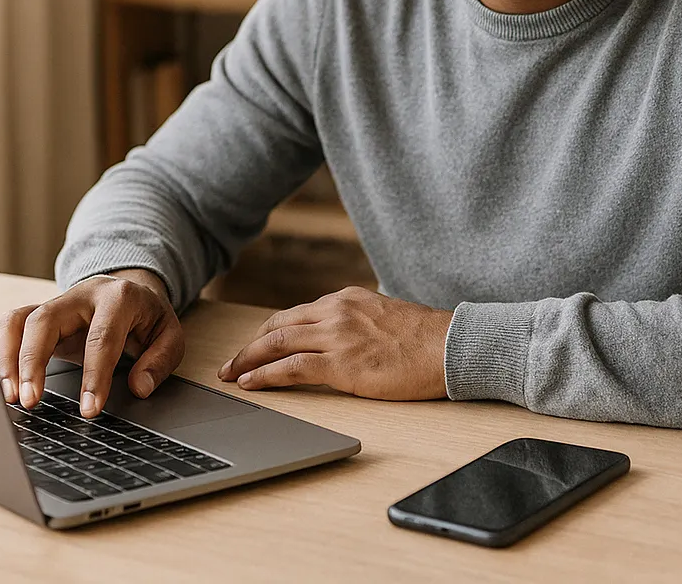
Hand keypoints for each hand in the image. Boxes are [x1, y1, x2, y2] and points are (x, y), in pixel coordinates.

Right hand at [0, 269, 182, 418]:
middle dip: (34, 362)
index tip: (88, 410)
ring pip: (20, 320)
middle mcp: (81, 295)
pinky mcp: (39, 314)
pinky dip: (3, 354)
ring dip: (9, 358)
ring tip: (10, 397)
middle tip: (31, 401)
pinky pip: (11, 327)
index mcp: (119, 298)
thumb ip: (160, 360)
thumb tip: (139, 387)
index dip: (94, 375)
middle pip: (46, 320)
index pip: (101, 337)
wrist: (132, 289)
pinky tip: (5, 384)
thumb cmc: (148, 317)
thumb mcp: (170, 335)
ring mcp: (56, 303)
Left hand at [217, 286, 452, 399]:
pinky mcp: (341, 363)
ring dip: (248, 360)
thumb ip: (359, 322)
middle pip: (278, 325)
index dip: (270, 331)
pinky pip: (290, 368)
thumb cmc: (426, 340)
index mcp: (347, 299)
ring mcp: (337, 335)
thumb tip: (344, 340)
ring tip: (231, 374)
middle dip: (251, 345)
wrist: (450, 347)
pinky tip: (251, 383)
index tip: (256, 345)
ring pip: (277, 343)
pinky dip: (265, 376)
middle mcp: (336, 310)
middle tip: (231, 362)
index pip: (296, 313)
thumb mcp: (385, 317)